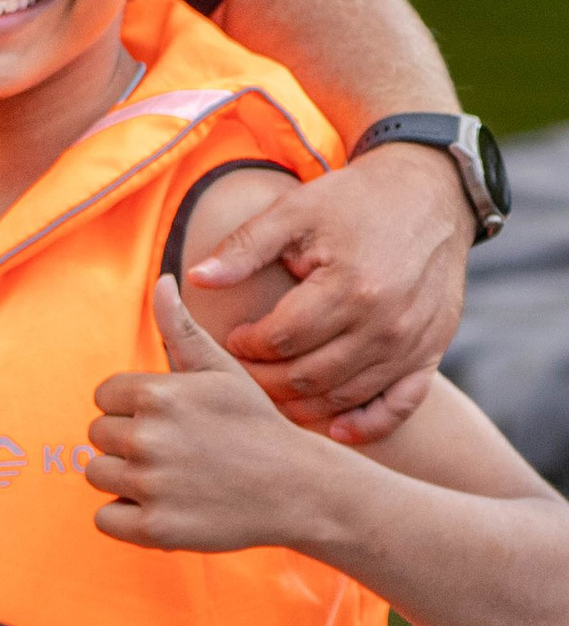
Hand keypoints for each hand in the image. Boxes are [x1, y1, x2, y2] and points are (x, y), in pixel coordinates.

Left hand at [89, 277, 343, 552]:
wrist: (298, 488)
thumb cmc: (256, 424)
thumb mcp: (222, 370)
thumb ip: (180, 329)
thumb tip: (162, 283)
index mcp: (156, 394)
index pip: (104, 397)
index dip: (133, 408)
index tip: (171, 419)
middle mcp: (147, 438)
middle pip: (98, 436)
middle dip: (129, 441)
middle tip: (176, 450)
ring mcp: (149, 486)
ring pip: (97, 475)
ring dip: (125, 479)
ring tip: (172, 477)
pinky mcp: (154, 529)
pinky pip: (104, 519)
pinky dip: (126, 517)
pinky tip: (164, 505)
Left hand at [187, 143, 469, 443]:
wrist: (429, 196)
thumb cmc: (353, 202)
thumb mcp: (295, 211)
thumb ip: (244, 247)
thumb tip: (195, 277)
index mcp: (347, 286)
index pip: (281, 339)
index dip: (247, 346)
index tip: (233, 341)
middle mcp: (383, 322)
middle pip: (309, 376)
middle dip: (265, 381)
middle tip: (243, 375)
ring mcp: (411, 343)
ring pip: (344, 396)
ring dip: (303, 405)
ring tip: (273, 395)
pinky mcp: (431, 352)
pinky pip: (399, 406)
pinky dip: (368, 425)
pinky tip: (336, 429)